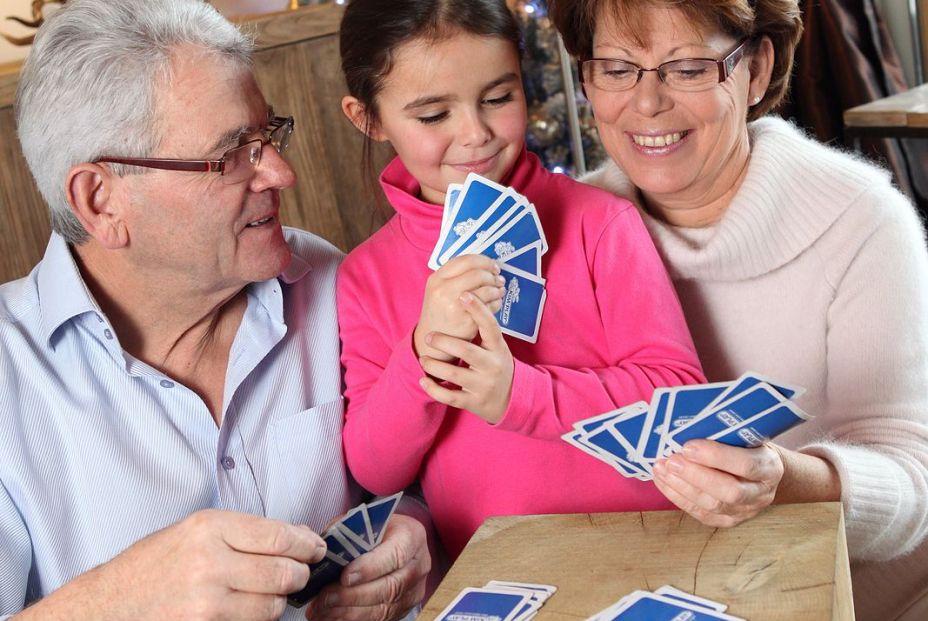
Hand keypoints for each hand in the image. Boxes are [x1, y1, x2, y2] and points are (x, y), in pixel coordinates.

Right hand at [17, 509, 325, 620]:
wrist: (107, 605)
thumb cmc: (153, 564)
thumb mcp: (194, 532)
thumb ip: (244, 533)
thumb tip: (298, 537)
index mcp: (209, 527)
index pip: (280, 537)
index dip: (308, 544)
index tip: (317, 548)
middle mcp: (209, 561)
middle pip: (284, 572)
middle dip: (301, 574)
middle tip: (302, 573)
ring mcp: (206, 600)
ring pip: (273, 605)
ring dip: (281, 601)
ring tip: (272, 593)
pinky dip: (260, 618)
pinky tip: (250, 608)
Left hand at [306, 514, 429, 620]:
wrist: (392, 540)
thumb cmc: (375, 529)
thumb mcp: (362, 521)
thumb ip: (345, 533)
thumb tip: (321, 552)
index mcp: (411, 536)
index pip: (395, 555)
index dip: (370, 568)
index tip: (344, 577)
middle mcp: (418, 565)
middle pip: (389, 586)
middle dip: (352, 595)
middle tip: (325, 597)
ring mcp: (414, 590)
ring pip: (383, 608)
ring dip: (349, 612)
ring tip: (322, 610)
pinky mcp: (405, 608)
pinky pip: (380, 619)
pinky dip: (353, 620)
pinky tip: (332, 616)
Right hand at [414, 255, 504, 361]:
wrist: (431, 341)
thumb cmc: (439, 313)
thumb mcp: (437, 290)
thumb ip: (455, 276)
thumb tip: (485, 266)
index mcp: (437, 279)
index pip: (465, 260)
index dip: (484, 261)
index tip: (492, 266)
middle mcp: (444, 290)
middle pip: (478, 273)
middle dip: (492, 275)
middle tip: (498, 279)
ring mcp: (455, 305)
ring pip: (486, 289)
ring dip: (497, 289)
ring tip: (499, 291)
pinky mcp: (467, 320)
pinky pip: (490, 305)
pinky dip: (497, 302)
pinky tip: (496, 302)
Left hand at [418, 292, 513, 423]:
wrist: (510, 399)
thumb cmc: (497, 365)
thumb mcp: (497, 347)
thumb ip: (483, 329)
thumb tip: (466, 296)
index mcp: (498, 349)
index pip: (490, 326)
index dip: (478, 309)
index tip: (464, 294)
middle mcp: (492, 366)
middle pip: (467, 350)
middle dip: (444, 342)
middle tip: (428, 335)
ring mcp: (483, 386)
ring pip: (454, 374)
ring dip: (434, 366)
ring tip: (423, 359)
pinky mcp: (473, 402)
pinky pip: (449, 397)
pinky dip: (433, 389)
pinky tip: (423, 380)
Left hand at [652, 440, 784, 527]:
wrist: (761, 472)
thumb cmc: (747, 447)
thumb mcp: (746, 435)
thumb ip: (725, 433)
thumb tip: (688, 423)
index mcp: (769, 467)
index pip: (746, 465)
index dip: (716, 457)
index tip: (688, 446)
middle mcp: (760, 493)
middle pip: (729, 491)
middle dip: (695, 476)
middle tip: (671, 461)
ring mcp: (745, 511)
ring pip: (712, 505)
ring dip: (682, 487)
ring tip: (661, 468)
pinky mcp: (728, 520)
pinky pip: (701, 513)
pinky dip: (678, 496)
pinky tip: (663, 481)